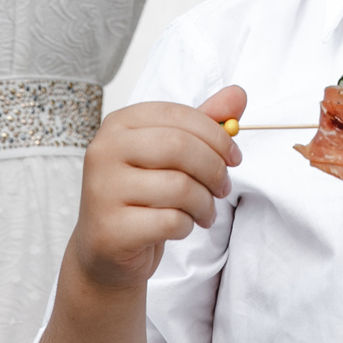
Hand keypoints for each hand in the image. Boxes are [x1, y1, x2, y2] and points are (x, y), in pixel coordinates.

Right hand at [67, 87, 246, 293]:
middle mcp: (104, 151)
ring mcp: (103, 190)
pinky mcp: (112, 228)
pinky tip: (182, 227)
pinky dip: (187, 226)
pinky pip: (170, 222)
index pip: (177, 115)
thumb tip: (239, 94)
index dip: (216, 135)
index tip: (234, 156)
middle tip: (223, 187)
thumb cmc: (141, 195)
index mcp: (119, 124)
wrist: (107, 248)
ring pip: (179, 187)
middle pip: (179, 146)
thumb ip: (202, 123)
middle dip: (214, 169)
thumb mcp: (171, 154)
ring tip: (204, 212)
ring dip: (205, 203)